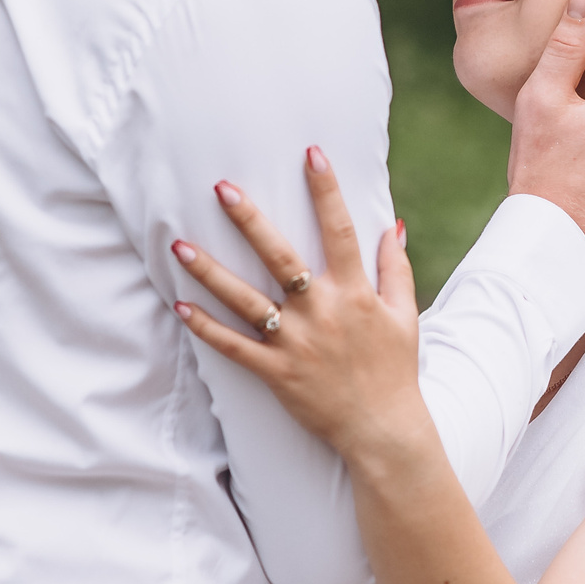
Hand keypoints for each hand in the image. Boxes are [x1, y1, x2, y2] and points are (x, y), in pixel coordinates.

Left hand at [172, 147, 426, 459]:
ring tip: (180, 244)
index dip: (326, 190)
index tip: (311, 153)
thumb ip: (395, 269)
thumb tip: (391, 226)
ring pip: (246, 300)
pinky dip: (206, 328)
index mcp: (354, 293)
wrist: (383, 430)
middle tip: (222, 188)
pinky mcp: (276, 372)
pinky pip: (234, 347)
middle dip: (251, 221)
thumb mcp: (404, 315)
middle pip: (281, 257)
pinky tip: (180, 305)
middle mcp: (321, 311)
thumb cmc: (394, 371)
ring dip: (210, 272)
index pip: (339, 231)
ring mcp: (296, 342)